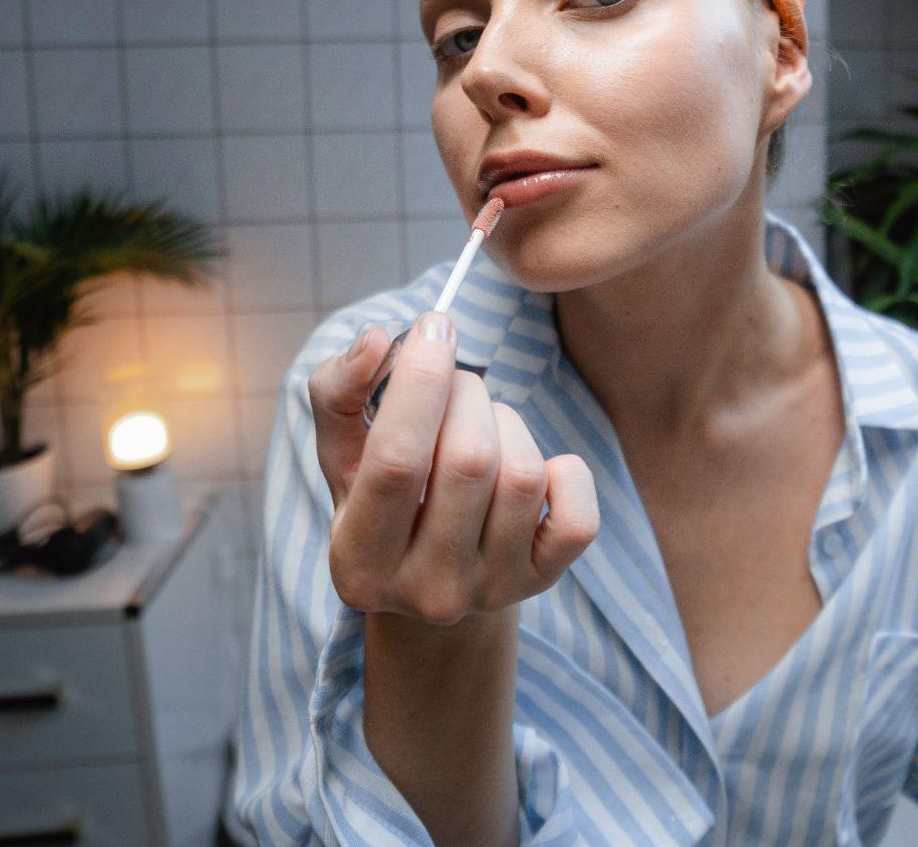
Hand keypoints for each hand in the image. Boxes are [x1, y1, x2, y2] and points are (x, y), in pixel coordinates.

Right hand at [307, 311, 599, 625]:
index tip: (435, 326)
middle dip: (465, 393)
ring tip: (480, 428)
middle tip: (454, 384)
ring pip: (521, 475)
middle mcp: (425, 591)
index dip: (420, 383)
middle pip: (469, 459)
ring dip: (505, 424)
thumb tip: (379, 340)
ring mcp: (488, 591)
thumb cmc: (379, 496)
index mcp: (359, 561)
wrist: (426, 576)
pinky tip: (534, 468)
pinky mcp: (540, 582)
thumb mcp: (341, 451)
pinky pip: (576, 517)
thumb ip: (340, 390)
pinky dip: (564, 473)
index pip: (397, 460)